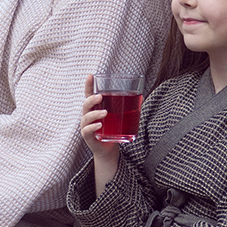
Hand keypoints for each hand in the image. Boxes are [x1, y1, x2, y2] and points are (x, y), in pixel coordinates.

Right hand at [78, 74, 120, 195]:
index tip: (90, 75)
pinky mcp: (89, 137)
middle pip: (85, 104)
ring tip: (105, 113)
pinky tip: (99, 125)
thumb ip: (127, 107)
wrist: (110, 151)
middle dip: (91, 99)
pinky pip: (86, 131)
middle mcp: (88, 116)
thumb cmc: (113, 130)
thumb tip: (141, 96)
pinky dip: (92, 127)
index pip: (88, 95)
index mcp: (94, 109)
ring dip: (94, 113)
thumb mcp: (119, 117)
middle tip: (100, 96)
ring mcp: (87, 127)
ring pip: (86, 117)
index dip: (88, 85)